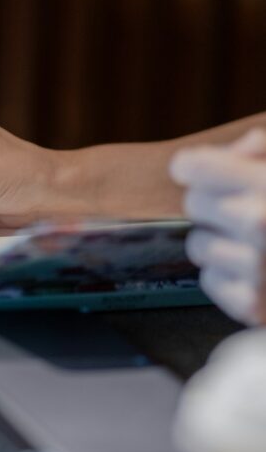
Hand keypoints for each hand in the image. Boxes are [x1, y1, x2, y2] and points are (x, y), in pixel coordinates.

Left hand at [170, 129, 265, 324]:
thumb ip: (261, 151)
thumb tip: (236, 149)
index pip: (192, 167)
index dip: (193, 167)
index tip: (197, 170)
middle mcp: (258, 222)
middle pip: (192, 203)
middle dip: (212, 205)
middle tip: (241, 212)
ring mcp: (254, 266)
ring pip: (197, 244)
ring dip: (219, 244)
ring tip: (256, 246)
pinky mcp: (250, 303)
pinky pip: (209, 280)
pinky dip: (228, 279)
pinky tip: (257, 274)